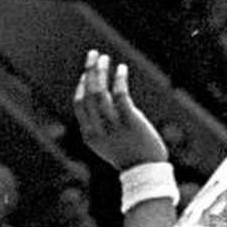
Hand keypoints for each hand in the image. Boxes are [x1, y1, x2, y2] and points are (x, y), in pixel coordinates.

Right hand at [73, 48, 167, 170]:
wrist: (146, 172)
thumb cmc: (130, 156)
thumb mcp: (109, 143)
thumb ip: (102, 125)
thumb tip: (105, 100)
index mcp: (89, 135)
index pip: (79, 103)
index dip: (82, 85)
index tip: (89, 72)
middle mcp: (97, 130)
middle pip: (87, 94)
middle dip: (89, 71)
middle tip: (94, 55)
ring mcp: (113, 126)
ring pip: (100, 92)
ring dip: (101, 71)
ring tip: (105, 58)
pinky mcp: (130, 122)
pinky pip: (120, 94)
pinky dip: (119, 79)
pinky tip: (122, 69)